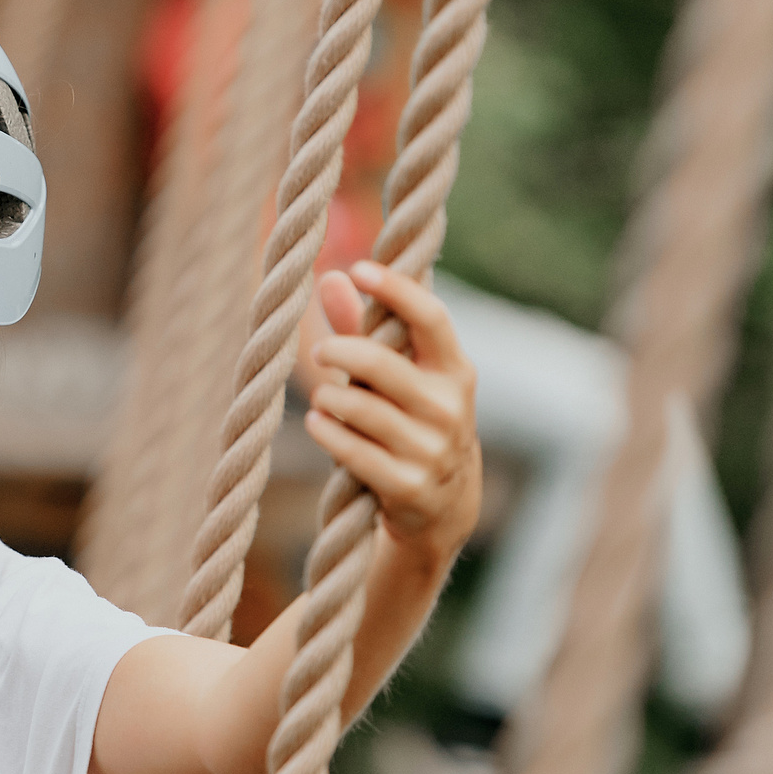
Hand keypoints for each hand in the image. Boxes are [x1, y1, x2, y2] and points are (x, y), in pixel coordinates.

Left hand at [301, 261, 480, 569]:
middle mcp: (449, 407)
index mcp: (454, 370)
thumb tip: (330, 278)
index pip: (431, 318)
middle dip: (341, 351)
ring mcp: (431, 450)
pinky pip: (355, 451)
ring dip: (330, 397)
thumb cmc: (412, 421)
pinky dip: (328, 432)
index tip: (359, 268)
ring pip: (362, 409)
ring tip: (322, 396)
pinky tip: (317, 422)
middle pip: (382, 364)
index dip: (396, 290)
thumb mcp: (399, 376)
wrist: (443, 505)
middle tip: (319, 350)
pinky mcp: (408, 486)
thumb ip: (365, 329)